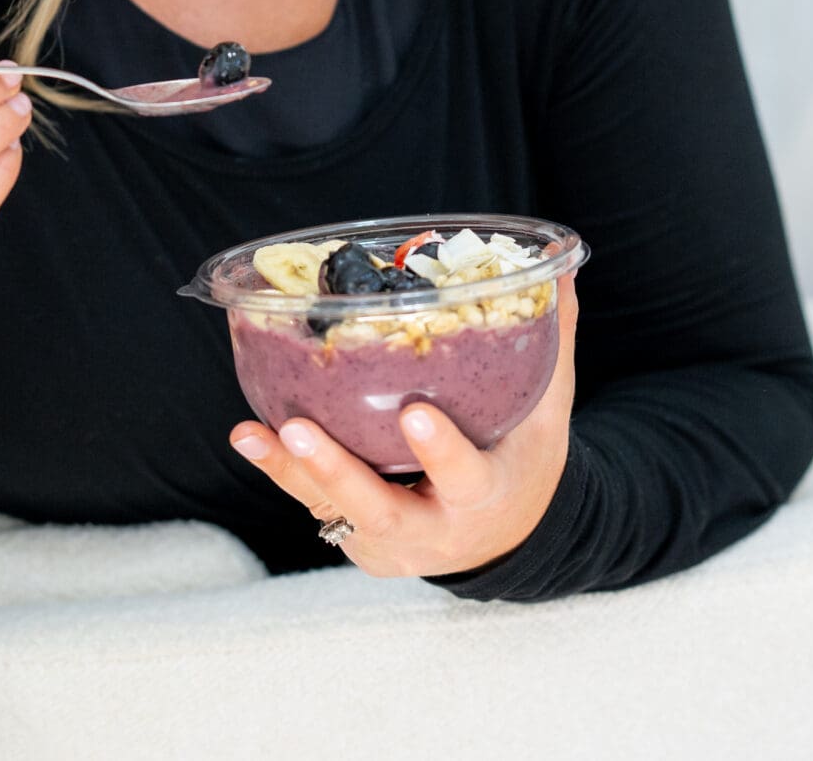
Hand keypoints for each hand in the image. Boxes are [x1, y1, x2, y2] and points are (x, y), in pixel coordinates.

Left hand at [228, 270, 579, 576]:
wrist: (508, 538)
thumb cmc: (523, 463)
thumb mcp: (547, 418)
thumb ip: (549, 348)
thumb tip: (561, 271)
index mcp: (485, 497)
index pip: (466, 478)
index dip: (440, 452)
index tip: (415, 414)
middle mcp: (434, 531)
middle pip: (380, 511)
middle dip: (338, 472)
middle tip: (301, 429)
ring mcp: (389, 542)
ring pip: (334, 509)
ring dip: (292, 470)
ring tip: (252, 434)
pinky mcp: (355, 538)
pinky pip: (314, 503)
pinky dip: (282, 470)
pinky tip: (250, 436)